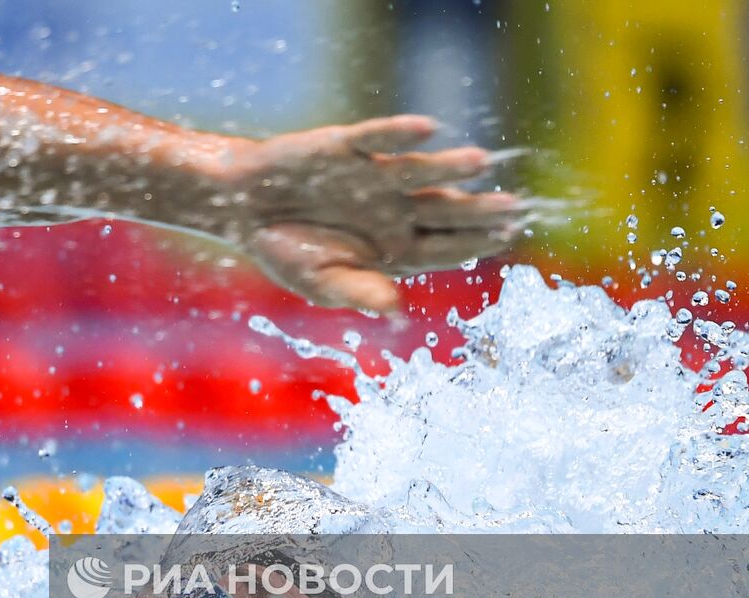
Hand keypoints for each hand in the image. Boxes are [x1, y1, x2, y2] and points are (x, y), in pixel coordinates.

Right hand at [212, 115, 523, 311]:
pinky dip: (399, 133)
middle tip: (514, 208)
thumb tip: (396, 309)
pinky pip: (377, 138)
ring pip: (419, 172)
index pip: (444, 247)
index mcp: (393, 247)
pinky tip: (427, 129)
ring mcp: (372, 177)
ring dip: (448, 168)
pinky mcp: (346, 148)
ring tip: (479, 163)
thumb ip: (359, 290)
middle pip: (444, 210)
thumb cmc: (285, 250)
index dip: (473, 244)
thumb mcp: (319, 281)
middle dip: (478, 210)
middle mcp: (392, 209)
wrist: (243, 208)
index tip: (503, 239)